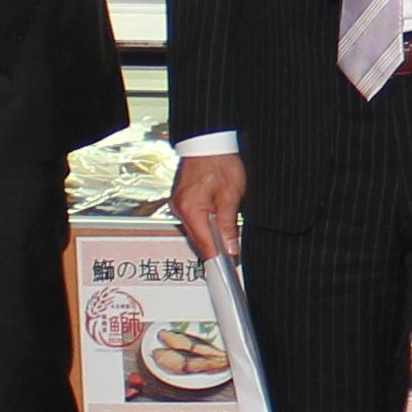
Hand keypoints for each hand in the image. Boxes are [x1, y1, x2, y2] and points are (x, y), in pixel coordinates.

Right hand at [173, 149, 245, 269]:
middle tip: (232, 252)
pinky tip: (216, 218)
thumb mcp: (231, 195)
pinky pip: (193, 219)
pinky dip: (205, 222)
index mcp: (190, 209)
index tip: (227, 270)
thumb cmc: (219, 161)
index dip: (217, 259)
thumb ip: (228, 225)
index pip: (204, 245)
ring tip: (226, 230)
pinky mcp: (181, 199)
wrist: (209, 141)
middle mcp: (179, 209)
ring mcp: (178, 204)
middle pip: (198, 240)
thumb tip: (230, 248)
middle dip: (215, 246)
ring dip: (210, 233)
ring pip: (196, 230)